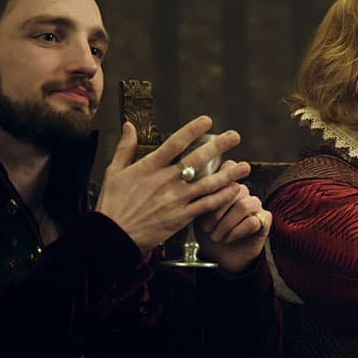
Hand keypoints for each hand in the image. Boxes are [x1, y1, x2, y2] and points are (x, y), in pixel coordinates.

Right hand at [95, 117, 250, 256]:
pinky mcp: (181, 217)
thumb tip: (129, 125)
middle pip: (197, 159)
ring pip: (208, 183)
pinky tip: (234, 190)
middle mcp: (165, 180)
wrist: (112, 236)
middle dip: (218, 147)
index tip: (207, 121)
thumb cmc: (112, 204)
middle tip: (235, 136)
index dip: (192, 130)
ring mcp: (175, 199)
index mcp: (149, 167)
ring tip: (245, 166)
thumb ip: (125, 147)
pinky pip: (206, 205)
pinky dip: (222, 197)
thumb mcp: (113, 172)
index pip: (175, 143)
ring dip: (229, 174)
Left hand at [195, 183, 270, 273]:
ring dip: (227, 224)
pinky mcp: (265, 220)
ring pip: (244, 206)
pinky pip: (253, 221)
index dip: (212, 192)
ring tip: (217, 236)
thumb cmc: (208, 233)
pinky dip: (237, 232)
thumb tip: (197, 189)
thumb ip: (201, 199)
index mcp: (227, 186)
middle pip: (233, 191)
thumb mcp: (198, 215)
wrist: (219, 256)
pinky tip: (229, 238)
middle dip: (216, 213)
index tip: (202, 211)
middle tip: (207, 228)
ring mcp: (256, 205)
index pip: (224, 177)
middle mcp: (243, 193)